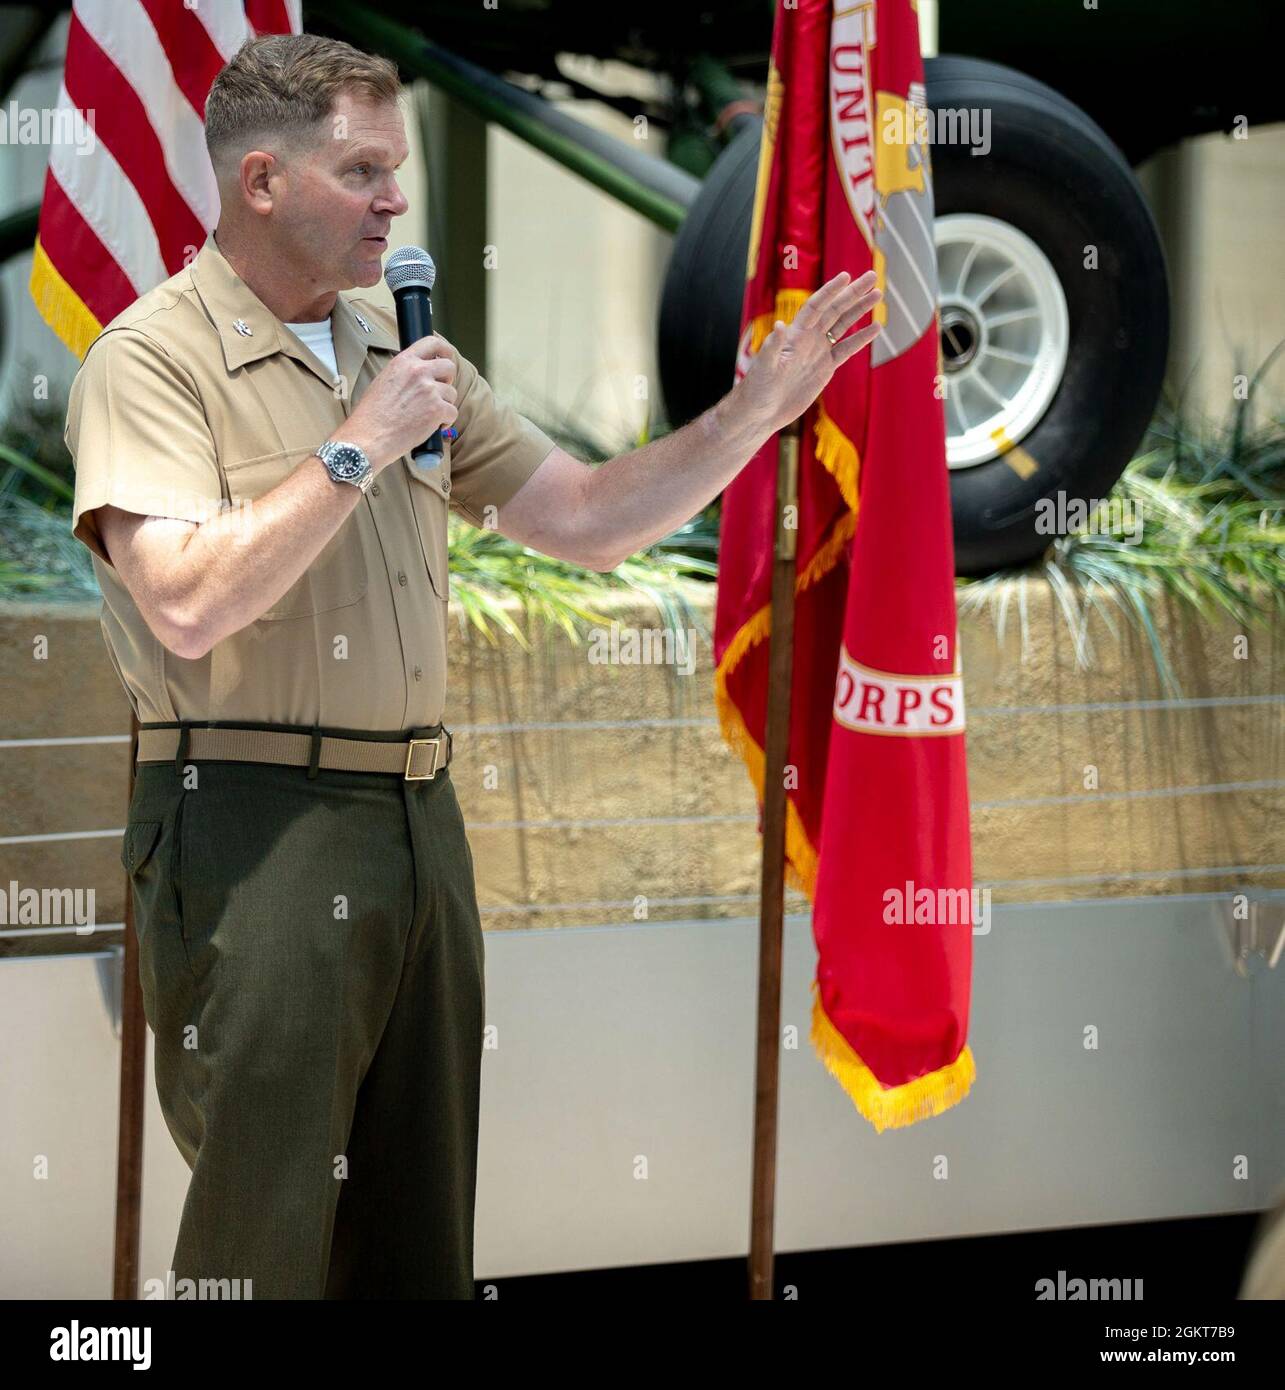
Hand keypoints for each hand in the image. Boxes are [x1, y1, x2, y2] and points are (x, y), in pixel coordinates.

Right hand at [341, 333, 458, 470]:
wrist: (370, 436)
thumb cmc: (372, 414)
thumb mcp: (384, 380)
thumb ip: (404, 373)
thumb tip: (419, 373)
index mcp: (404, 362)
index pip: (432, 342)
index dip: (444, 350)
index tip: (447, 356)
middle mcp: (418, 372)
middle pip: (449, 366)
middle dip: (448, 379)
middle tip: (439, 391)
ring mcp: (429, 390)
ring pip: (452, 393)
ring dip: (444, 404)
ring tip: (429, 414)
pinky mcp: (437, 410)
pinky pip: (453, 412)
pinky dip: (446, 421)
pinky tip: (433, 426)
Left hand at [736, 270, 881, 435]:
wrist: (762, 411)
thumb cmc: (758, 388)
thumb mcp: (764, 367)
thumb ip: (773, 347)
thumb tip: (779, 325)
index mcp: (794, 334)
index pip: (816, 306)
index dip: (830, 291)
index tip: (847, 276)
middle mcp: (808, 338)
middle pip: (834, 310)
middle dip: (853, 293)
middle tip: (872, 276)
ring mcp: (818, 352)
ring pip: (843, 325)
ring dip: (860, 310)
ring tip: (878, 294)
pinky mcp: (825, 368)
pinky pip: (846, 349)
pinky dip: (861, 339)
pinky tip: (876, 327)